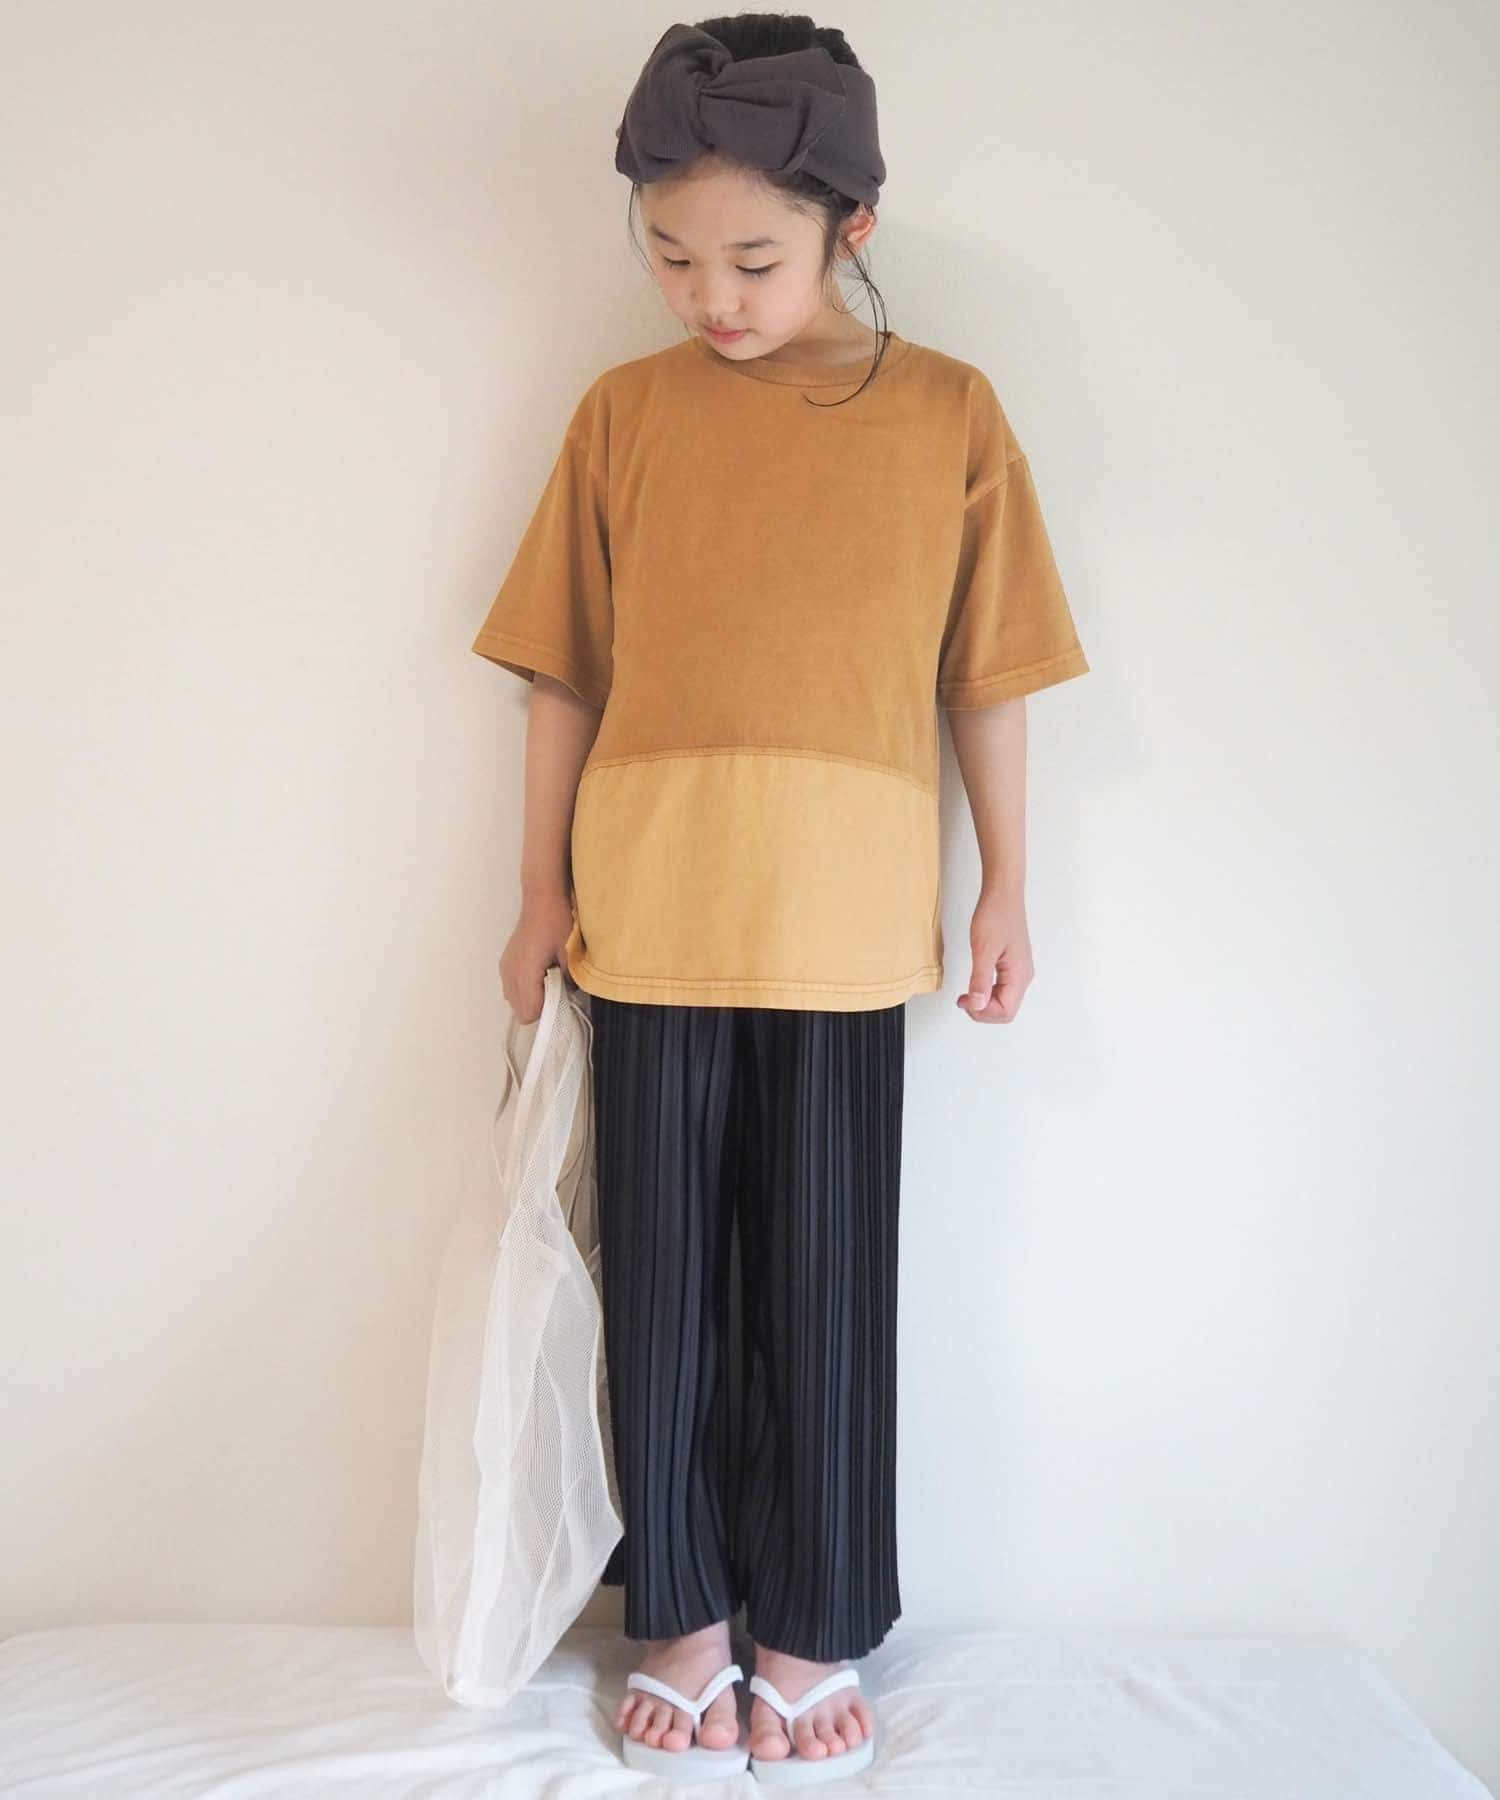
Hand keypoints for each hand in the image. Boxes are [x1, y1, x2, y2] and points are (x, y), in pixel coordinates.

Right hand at [498, 887, 575, 1023]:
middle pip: (520, 1011)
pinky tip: (541, 973)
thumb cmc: (556, 921)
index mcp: (524, 974)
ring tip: (551, 980)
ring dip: (532, 998)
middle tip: (559, 991)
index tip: (562, 1000)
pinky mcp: (507, 962)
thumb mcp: (570, 955)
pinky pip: (513, 987)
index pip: (530, 1012)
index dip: (548, 1012)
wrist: (542, 898)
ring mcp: (506, 968)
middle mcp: (510, 973)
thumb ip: (569, 982)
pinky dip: (526, 988)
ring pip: (515, 1001)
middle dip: (540, 1007)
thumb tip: (569, 996)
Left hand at [957, 889, 1032, 1023]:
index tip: (964, 1001)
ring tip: (966, 996)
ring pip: (1004, 1002)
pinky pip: (1002, 990)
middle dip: (983, 1011)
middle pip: (1006, 1010)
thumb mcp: (983, 949)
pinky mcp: (1012, 965)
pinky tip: (975, 987)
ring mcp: (1019, 971)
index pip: (1005, 1011)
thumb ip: (980, 980)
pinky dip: (987, 994)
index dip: (983, 1013)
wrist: (1002, 895)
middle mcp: (1023, 976)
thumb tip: (977, 1005)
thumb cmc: (996, 916)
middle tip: (963, 1001)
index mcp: (1019, 975)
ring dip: (985, 1004)